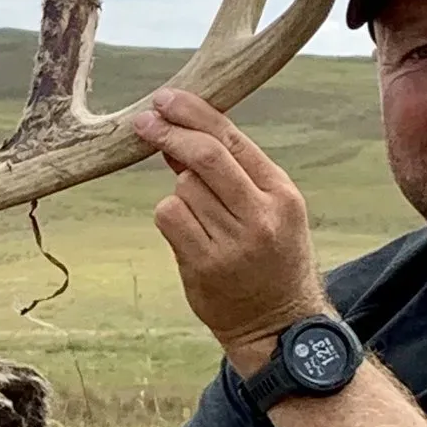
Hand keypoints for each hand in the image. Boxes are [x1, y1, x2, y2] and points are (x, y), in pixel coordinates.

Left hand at [134, 87, 329, 372]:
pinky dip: (169, 216)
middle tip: (143, 121)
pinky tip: (187, 233)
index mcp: (282, 194)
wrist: (278, 326)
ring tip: (200, 217)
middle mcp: (261, 215)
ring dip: (178, 191)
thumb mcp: (268, 210)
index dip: (194, 113)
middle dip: (169, 132)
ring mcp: (233, 243)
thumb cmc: (270, 259)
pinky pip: (169, 217)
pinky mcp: (204, 266)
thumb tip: (179, 136)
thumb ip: (229, 173)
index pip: (233, 139)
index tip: (166, 99)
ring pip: (182, 188)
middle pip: (204, 156)